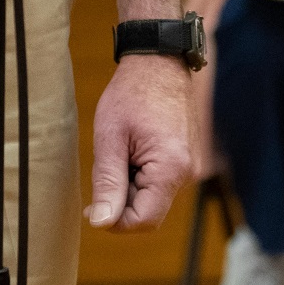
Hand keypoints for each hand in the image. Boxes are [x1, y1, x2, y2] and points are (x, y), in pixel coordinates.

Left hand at [86, 53, 194, 231]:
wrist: (160, 61)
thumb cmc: (133, 93)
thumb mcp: (110, 138)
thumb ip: (108, 183)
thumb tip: (101, 224)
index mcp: (171, 169)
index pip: (143, 221)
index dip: (115, 221)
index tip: (94, 204)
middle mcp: (187, 173)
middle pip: (149, 212)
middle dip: (122, 200)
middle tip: (105, 166)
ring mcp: (189, 166)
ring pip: (153, 197)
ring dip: (130, 185)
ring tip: (121, 151)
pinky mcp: (186, 160)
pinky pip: (160, 182)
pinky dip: (141, 174)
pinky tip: (133, 148)